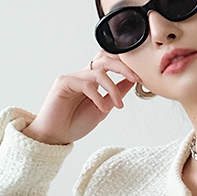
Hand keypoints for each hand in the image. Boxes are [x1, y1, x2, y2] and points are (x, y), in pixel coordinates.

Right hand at [23, 53, 141, 144]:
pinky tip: (102, 108)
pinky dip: (97, 96)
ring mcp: (73, 78)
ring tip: (118, 105)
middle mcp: (83, 75)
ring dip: (113, 88)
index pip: (109, 62)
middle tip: (136, 78)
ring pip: (98, 72)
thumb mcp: (103, 108)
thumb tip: (132, 80)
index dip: (125, 65)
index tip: (140, 78)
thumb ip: (116, 93)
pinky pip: (86, 84)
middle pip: (105, 58)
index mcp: (93, 80)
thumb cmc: (75, 124)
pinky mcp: (63, 83)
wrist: (55, 136)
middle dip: (123, 66)